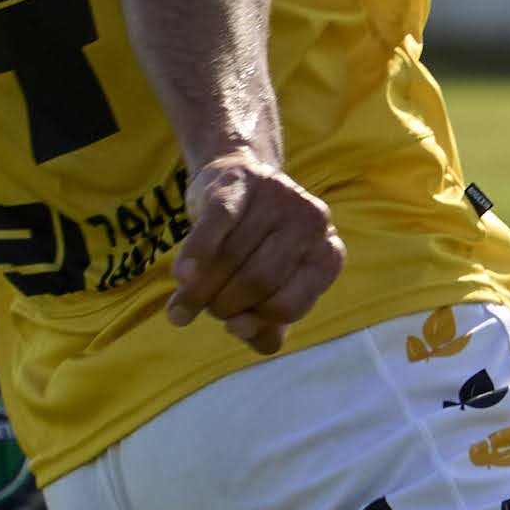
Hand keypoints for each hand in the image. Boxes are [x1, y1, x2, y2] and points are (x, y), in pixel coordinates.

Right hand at [162, 148, 343, 355]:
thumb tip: (243, 331)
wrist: (236, 178)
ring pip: (232, 257)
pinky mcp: (240, 182)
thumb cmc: (256, 245)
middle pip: (258, 281)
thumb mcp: (270, 286)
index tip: (232, 325)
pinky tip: (181, 277)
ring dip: (201, 289)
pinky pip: (217, 224)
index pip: (289, 305)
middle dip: (224, 305)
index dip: (256, 320)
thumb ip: (264, 323)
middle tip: (206, 308)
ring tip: (183, 302)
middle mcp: (312, 222)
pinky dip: (197, 254)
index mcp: (328, 254)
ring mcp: (278, 197)